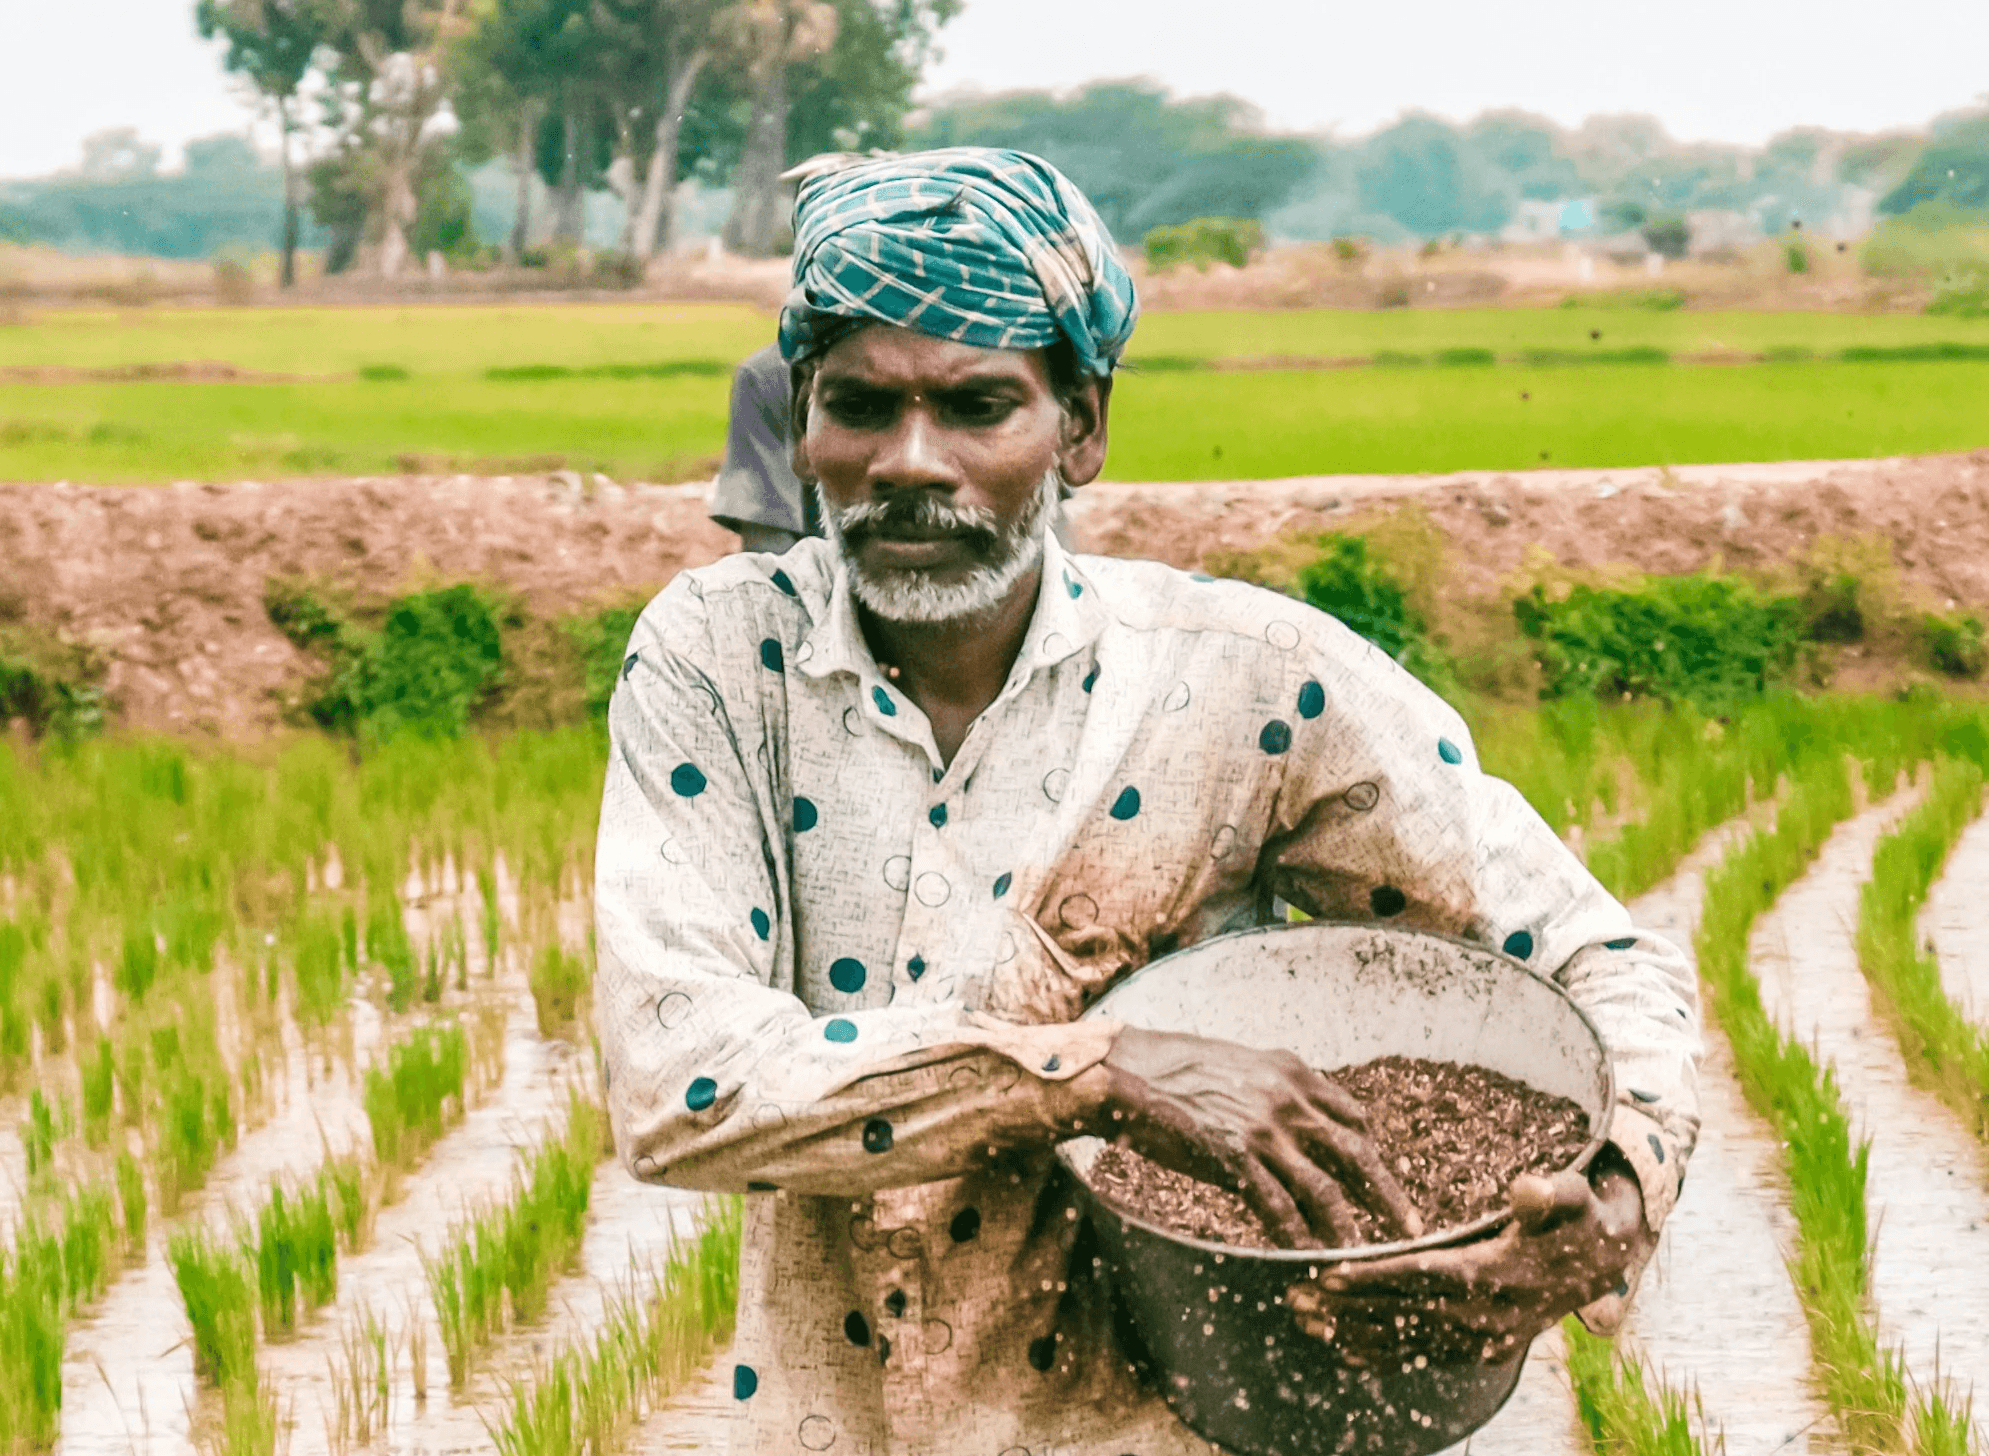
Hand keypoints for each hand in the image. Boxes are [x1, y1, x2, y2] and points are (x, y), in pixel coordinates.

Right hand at [1099, 1027, 1422, 1247]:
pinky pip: (1279, 1209)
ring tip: (1365, 1256)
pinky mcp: (1235, 1159)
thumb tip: (1291, 1119)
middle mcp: (1288, 1099)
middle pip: (1357, 1153)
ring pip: (1326, 1189)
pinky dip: (1298, 1238)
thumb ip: (1272, 1090)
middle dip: (1387, 1194)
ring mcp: (1264, 1130)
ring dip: (1349, 1227)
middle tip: (1410, 1225)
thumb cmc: (1173, 1069)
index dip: (1368, 1150)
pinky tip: (1309, 1259)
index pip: (1352, 1115)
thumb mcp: (1239, 1065)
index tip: (1375, 1177)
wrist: (1124, 1073)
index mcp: (1292, 1071)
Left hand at [1285, 1165, 1651, 1365]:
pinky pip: (1422, 1358)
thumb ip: (1550, 1192)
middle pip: (1402, 1312)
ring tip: (1304, 1322)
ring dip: (1353, 1333)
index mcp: (1497, 1273)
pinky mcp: (1478, 1350)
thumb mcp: (1572, 1196)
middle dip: (1345, 1307)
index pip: (1423, 1275)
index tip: (1330, 1274)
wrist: (1602, 1264)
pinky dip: (1383, 1357)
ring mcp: (1482, 1339)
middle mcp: (1486, 1316)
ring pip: (1404, 1340)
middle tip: (1294, 1298)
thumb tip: (1526, 1189)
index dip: (1376, 1276)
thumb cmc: (1577, 1220)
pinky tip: (1345, 1354)